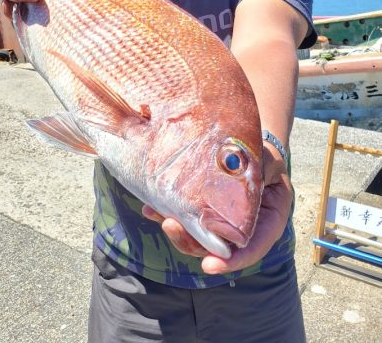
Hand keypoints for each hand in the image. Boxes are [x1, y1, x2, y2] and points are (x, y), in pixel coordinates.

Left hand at [142, 143, 291, 273]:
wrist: (253, 152)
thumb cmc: (266, 159)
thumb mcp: (268, 163)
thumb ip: (257, 169)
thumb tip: (234, 164)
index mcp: (268, 221)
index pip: (253, 247)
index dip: (232, 260)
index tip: (208, 265)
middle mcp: (243, 229)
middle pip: (217, 247)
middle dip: (191, 242)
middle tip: (171, 226)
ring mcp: (221, 224)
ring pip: (198, 238)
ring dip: (176, 231)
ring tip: (157, 215)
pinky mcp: (203, 214)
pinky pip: (186, 221)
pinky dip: (167, 216)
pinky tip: (149, 209)